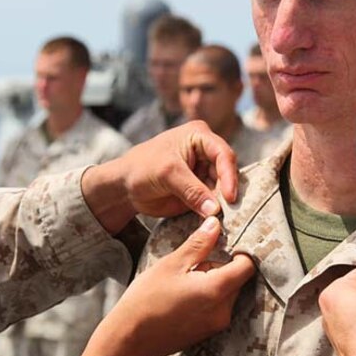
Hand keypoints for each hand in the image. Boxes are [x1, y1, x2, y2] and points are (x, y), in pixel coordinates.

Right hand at [75, 217, 254, 355]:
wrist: (129, 339)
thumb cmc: (146, 299)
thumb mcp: (172, 264)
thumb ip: (199, 244)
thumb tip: (215, 223)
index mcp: (216, 290)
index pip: (247, 266)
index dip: (241, 251)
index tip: (226, 243)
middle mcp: (223, 310)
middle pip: (238, 280)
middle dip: (222, 267)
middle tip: (194, 263)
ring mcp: (216, 324)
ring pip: (227, 293)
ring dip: (214, 282)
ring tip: (185, 281)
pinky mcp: (208, 332)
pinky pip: (217, 307)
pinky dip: (208, 297)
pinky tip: (183, 296)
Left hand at [81, 121, 238, 233]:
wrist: (125, 187)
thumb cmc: (142, 168)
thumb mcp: (167, 174)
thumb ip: (192, 190)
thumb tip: (215, 210)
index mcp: (199, 136)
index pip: (223, 154)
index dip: (229, 176)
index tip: (230, 197)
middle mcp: (206, 152)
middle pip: (227, 172)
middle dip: (228, 191)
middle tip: (229, 211)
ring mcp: (205, 171)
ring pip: (223, 188)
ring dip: (223, 204)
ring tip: (223, 217)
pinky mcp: (201, 190)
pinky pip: (214, 201)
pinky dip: (215, 210)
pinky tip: (215, 220)